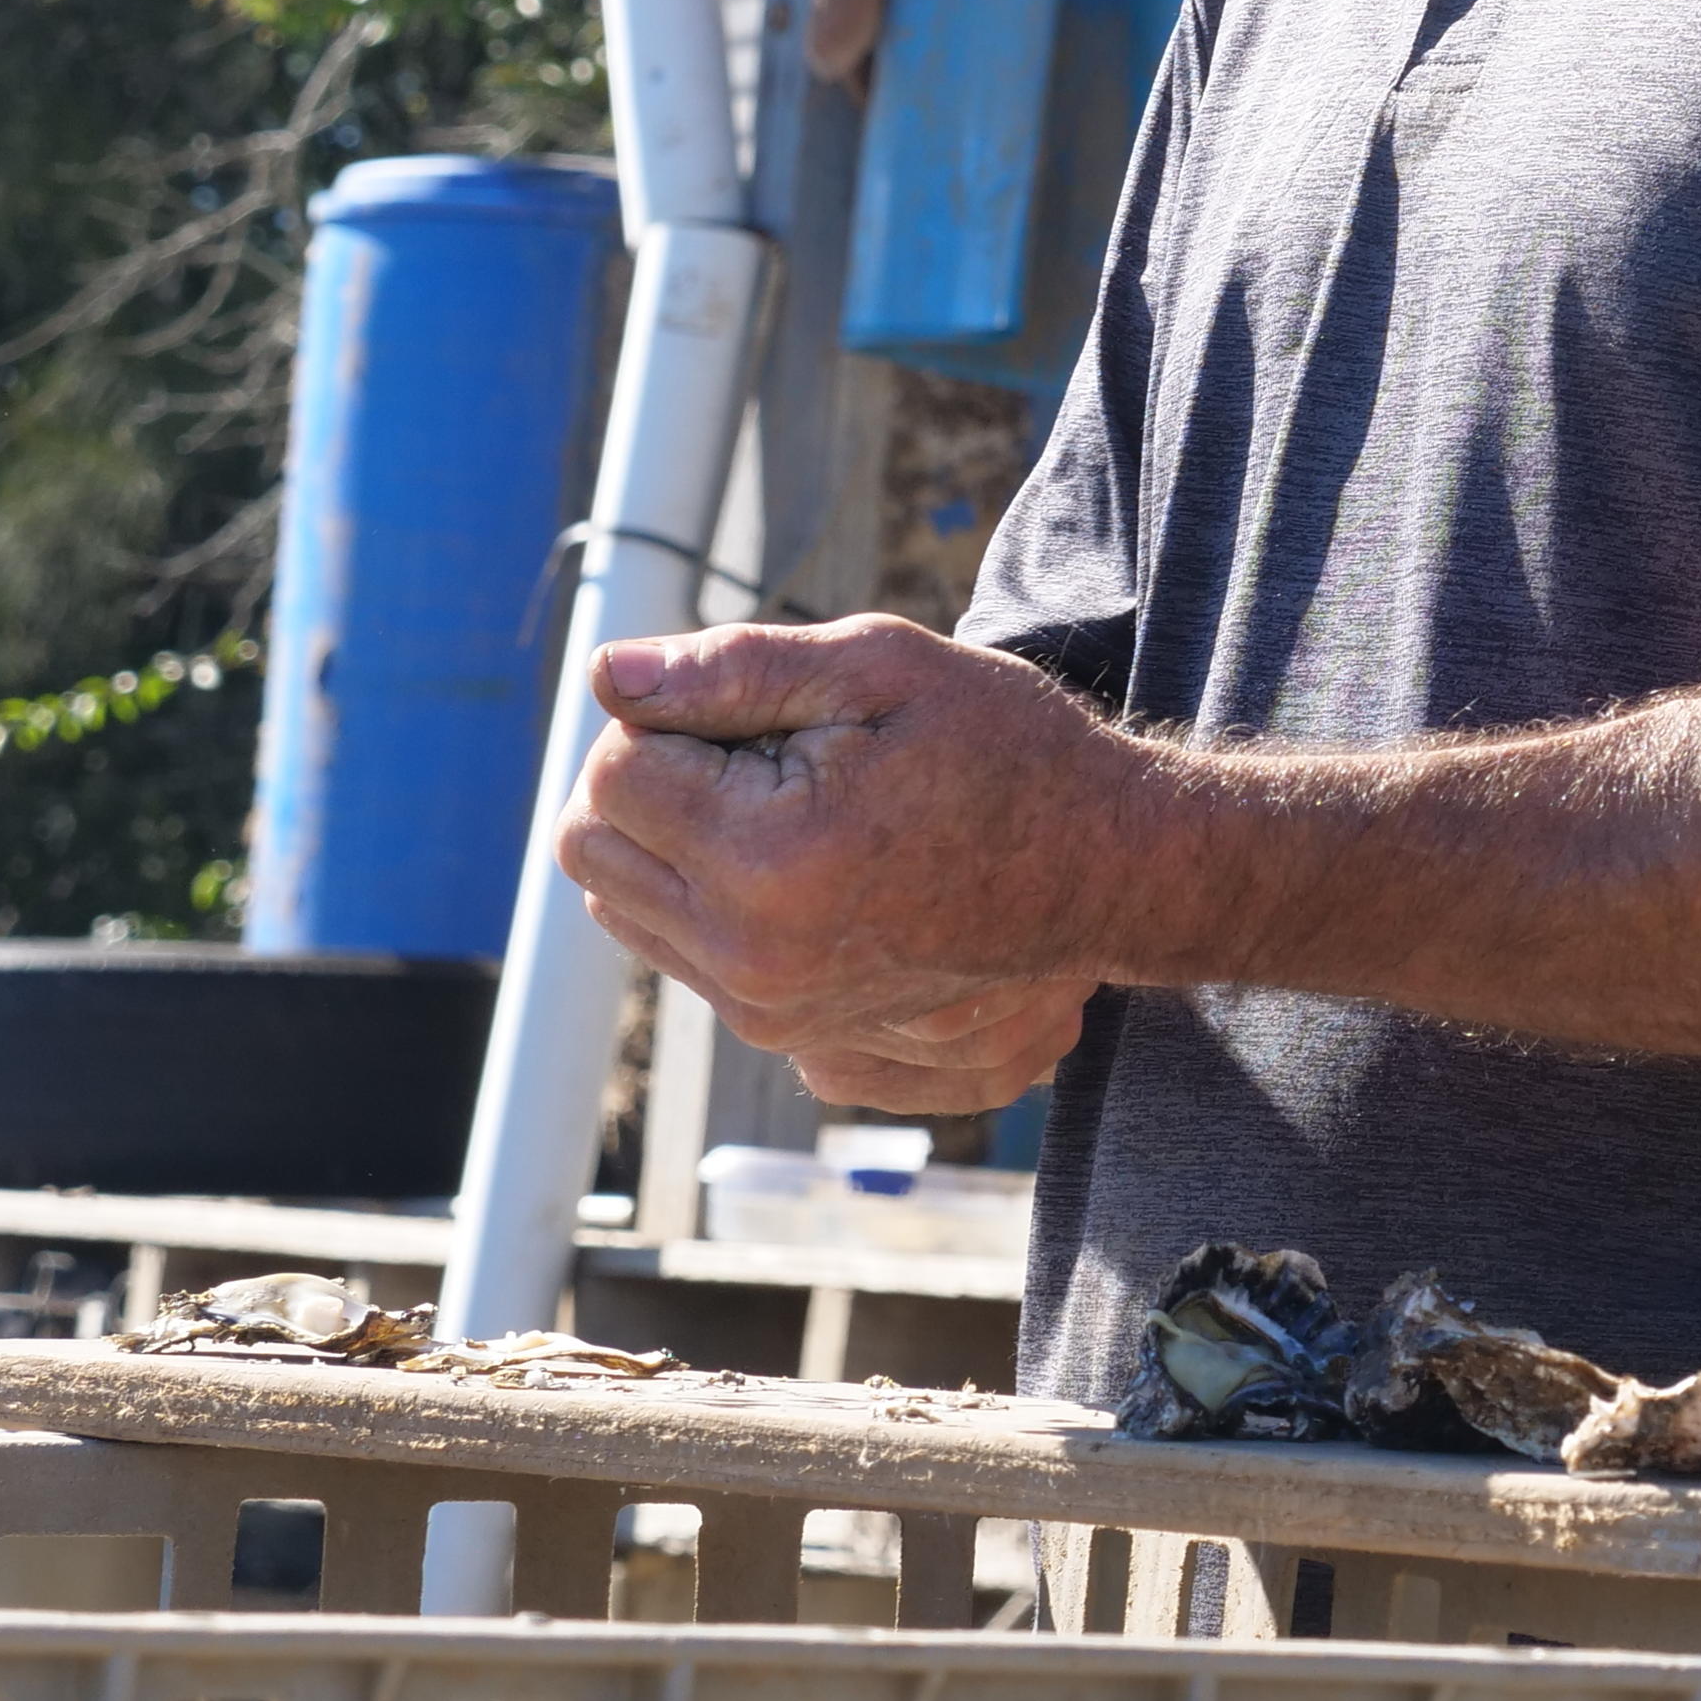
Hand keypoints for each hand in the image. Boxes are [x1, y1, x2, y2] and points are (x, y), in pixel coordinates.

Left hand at [560, 615, 1143, 1104]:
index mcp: (771, 859)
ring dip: (673, 840)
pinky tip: (806, 858)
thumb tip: (605, 676)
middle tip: (760, 751)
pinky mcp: (785, 1031)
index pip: (610, 770)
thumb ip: (732, 670)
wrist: (1108, 873)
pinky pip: (676, 947)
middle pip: (591, 845)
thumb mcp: (882, 669)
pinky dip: (708, 893)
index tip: (761, 713)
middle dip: (649, 779)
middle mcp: (753, 955)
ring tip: (788, 804)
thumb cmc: (1006, 750)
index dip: (669, 717)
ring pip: (620, 901)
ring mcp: (766, 1008)